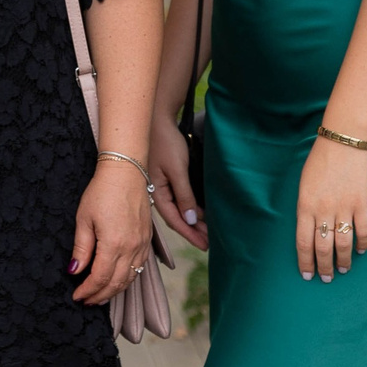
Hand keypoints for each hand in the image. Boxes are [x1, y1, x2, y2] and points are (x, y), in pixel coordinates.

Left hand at [69, 159, 153, 305]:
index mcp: (114, 244)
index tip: (77, 297)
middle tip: (87, 301)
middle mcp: (132, 248)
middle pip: (117, 283)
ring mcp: (142, 245)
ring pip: (130, 278)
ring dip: (115, 290)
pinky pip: (139, 267)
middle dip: (101, 296)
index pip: (100, 278)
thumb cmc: (101, 192)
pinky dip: (127, 278)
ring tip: (100, 296)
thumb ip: (81, 248)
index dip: (88, 291)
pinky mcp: (147, 240)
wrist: (126, 172)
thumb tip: (74, 271)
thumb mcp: (84, 219)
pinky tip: (117, 280)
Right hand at [148, 115, 207, 251]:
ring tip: (208, 232)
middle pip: (176, 217)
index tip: (204, 245)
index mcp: (156, 192)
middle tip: (210, 243)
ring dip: (192, 221)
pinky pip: (179, 199)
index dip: (189, 234)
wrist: (157, 121)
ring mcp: (162, 185)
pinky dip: (190, 209)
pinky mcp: (167, 178)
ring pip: (178, 209)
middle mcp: (158, 191)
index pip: (174, 219)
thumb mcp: (177, 170)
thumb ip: (184, 194)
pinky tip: (199, 214)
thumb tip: (190, 219)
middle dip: (192, 231)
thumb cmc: (166, 143)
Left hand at [296, 135, 366, 280]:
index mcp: (305, 206)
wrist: (343, 142)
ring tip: (343, 270)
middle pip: (322, 247)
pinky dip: (362, 244)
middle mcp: (323, 210)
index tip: (307, 275)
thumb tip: (310, 230)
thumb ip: (306, 208)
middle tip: (326, 278)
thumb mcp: (304, 185)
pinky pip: (363, 231)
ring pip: (343, 244)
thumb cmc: (320, 162)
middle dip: (323, 267)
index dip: (305, 261)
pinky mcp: (363, 204)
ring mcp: (344, 208)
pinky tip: (361, 251)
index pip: (302, 242)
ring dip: (342, 260)